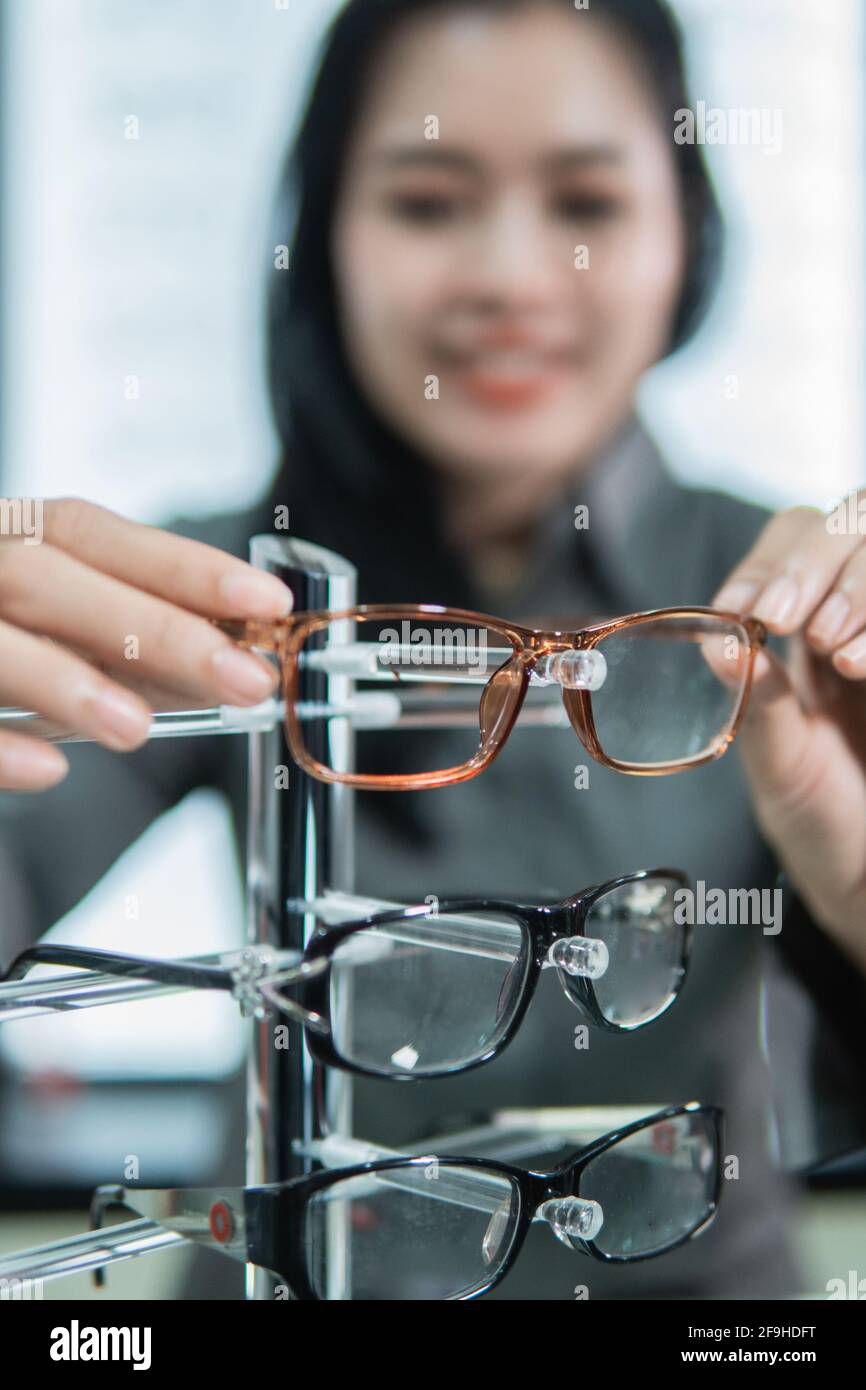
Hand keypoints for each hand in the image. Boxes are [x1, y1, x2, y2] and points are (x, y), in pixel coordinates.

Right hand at [0, 498, 291, 791]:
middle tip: (243, 677)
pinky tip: (45, 771)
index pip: (90, 533)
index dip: (179, 563)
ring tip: (140, 727)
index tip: (264, 600)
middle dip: (155, 626)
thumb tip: (221, 659)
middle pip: (49, 576)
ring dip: (66, 678)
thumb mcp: (36, 619)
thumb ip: (109, 637)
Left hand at [714, 494, 865, 973]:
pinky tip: (861, 667)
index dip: (772, 559)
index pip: (794, 539)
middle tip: (790, 620)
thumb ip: (756, 708)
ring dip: (857, 586)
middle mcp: (860, 615)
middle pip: (850, 521)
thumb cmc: (827, 827)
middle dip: (813, 561)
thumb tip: (717, 645)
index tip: (751, 607)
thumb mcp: (779, 770)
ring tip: (837, 654)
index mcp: (809, 626)